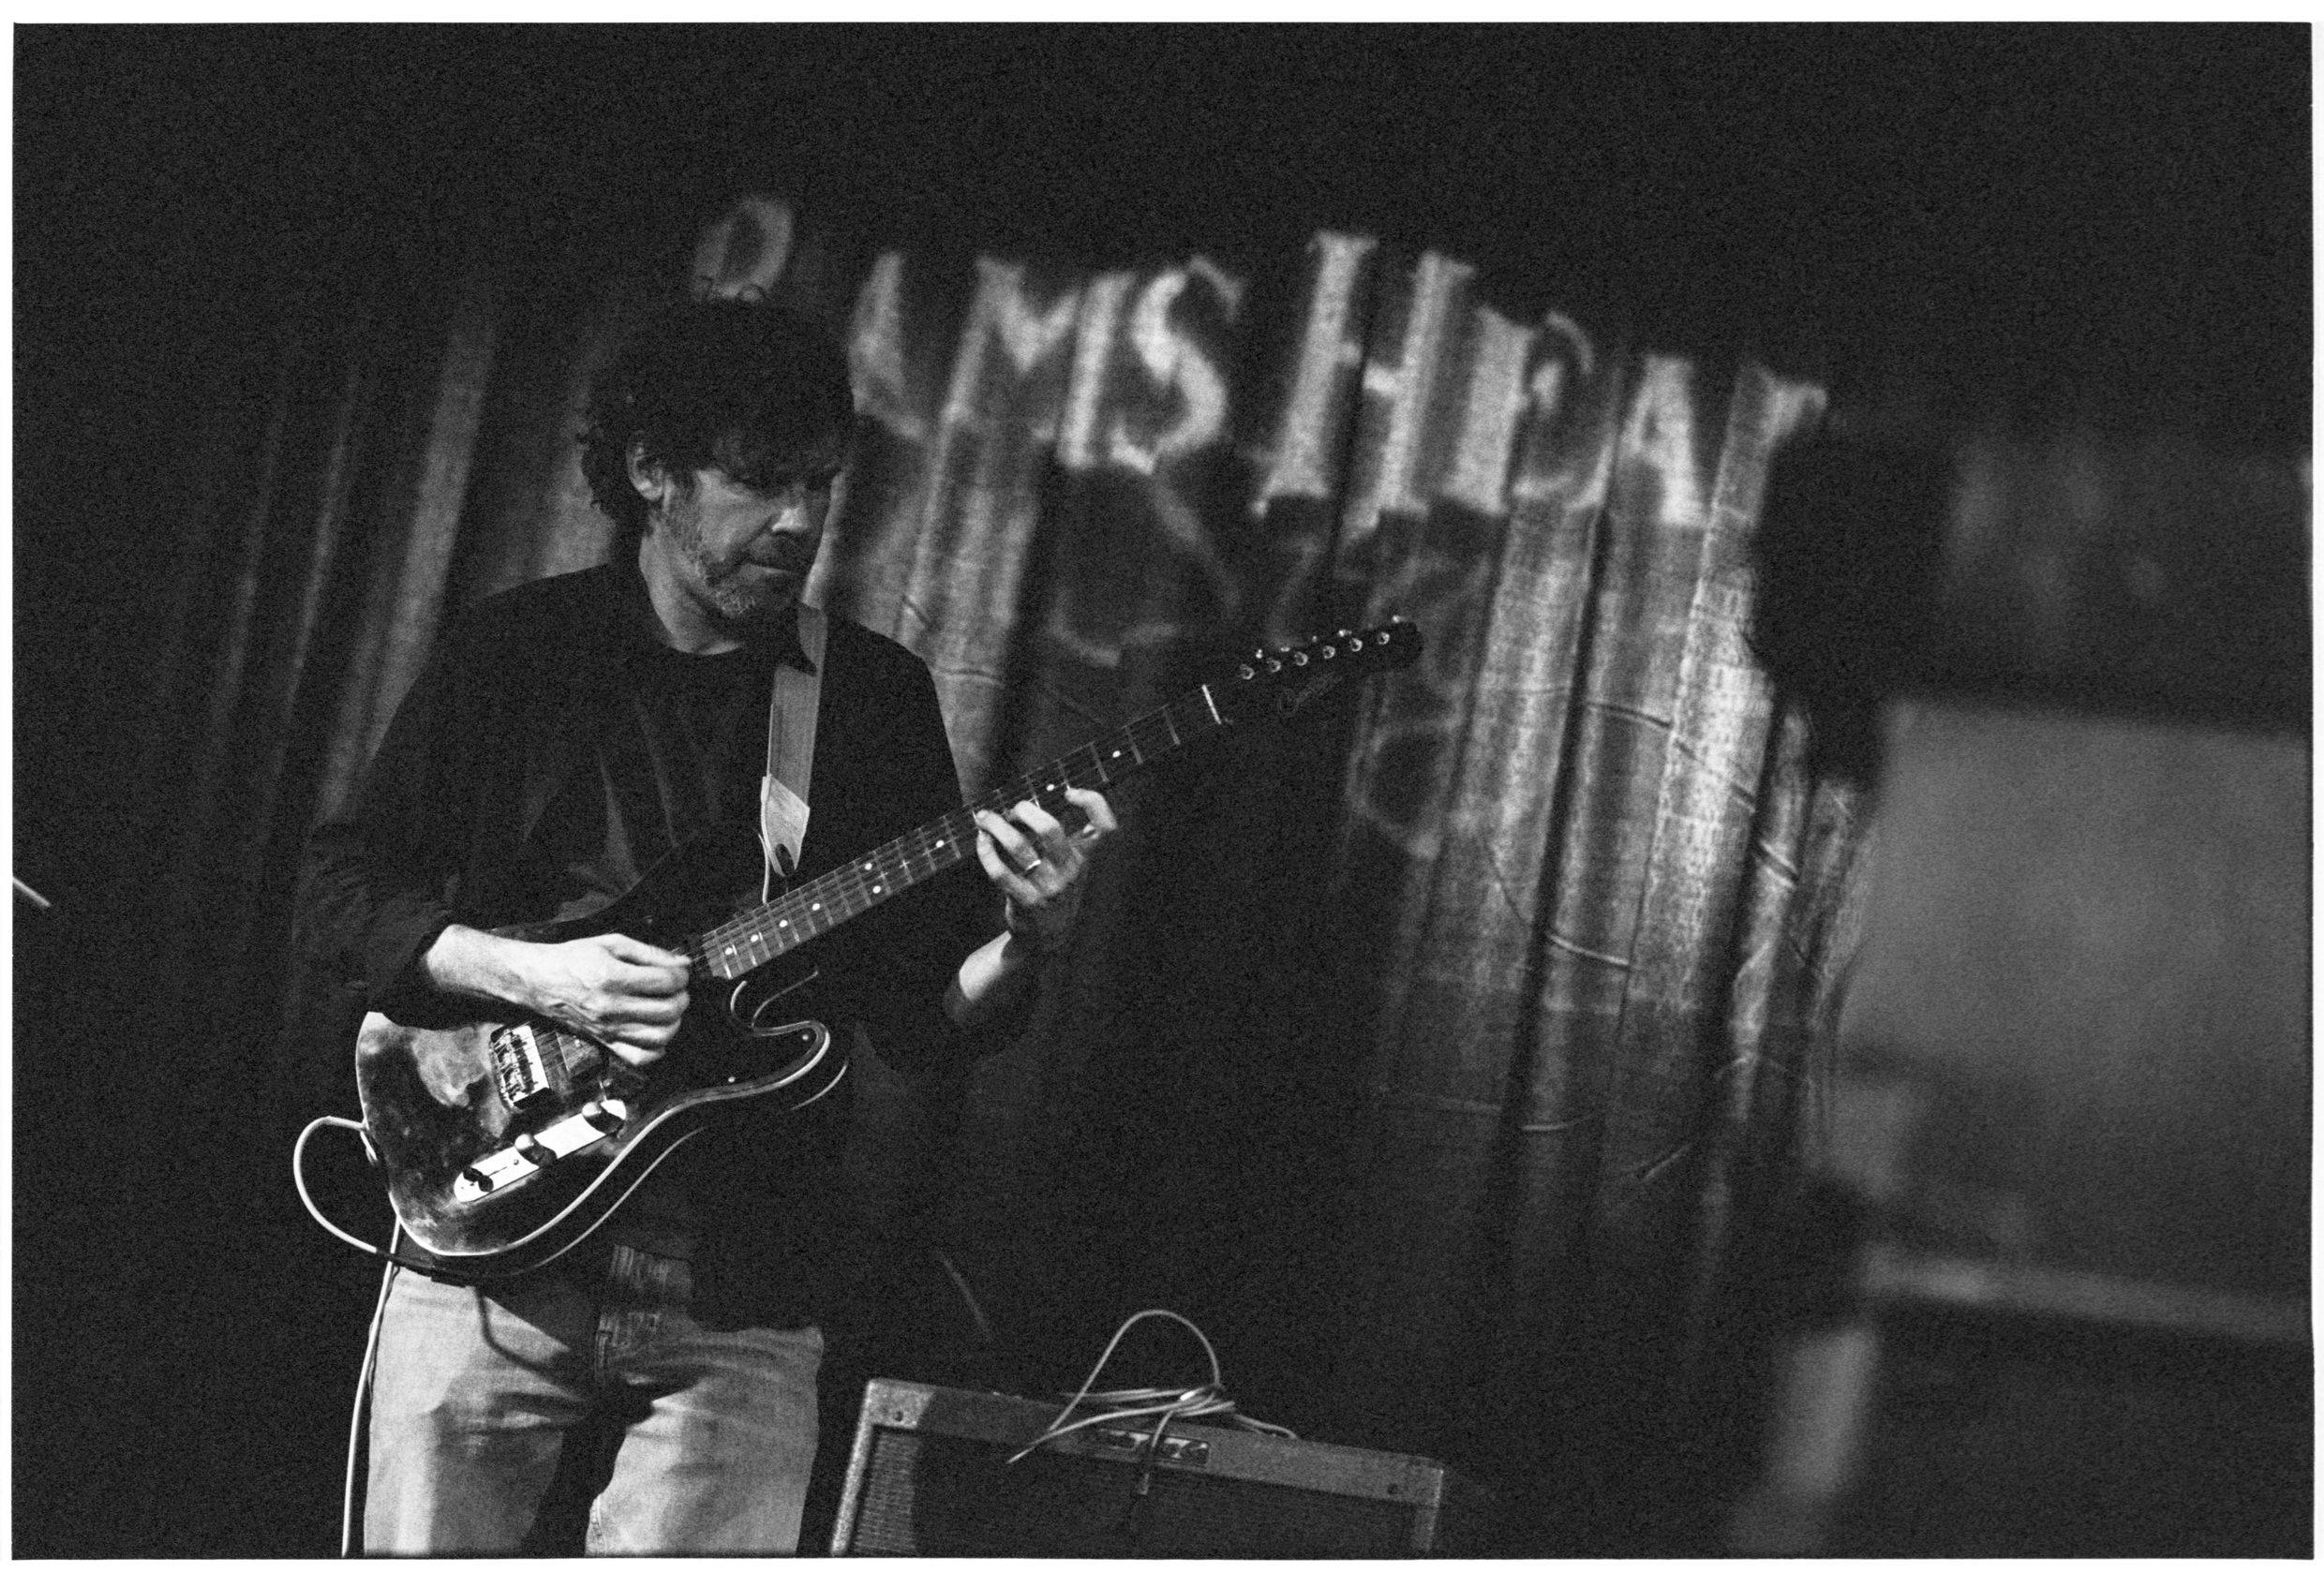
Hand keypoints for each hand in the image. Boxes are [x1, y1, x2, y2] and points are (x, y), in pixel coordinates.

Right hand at [515, 932, 691, 1068]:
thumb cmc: (574, 959)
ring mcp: (608, 1029)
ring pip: (659, 1037)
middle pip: (668, 1010)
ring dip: (674, 1022)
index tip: (679, 971)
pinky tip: (655, 1031)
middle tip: (677, 988)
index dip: (681, 975)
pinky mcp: (604, 1042)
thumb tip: (683, 963)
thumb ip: (651, 953)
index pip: (666, 982)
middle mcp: (611, 1008)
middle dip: (682, 997)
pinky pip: (639, 1058)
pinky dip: (656, 1049)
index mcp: (612, 978)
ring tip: (668, 1007)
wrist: (539, 980)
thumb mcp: (612, 943)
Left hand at [973, 787, 1117, 953]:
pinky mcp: (1025, 901)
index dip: (1092, 802)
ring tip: (985, 818)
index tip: (1068, 792)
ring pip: (1018, 846)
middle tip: (1012, 810)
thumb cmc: (1060, 889)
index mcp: (1087, 858)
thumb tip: (1050, 800)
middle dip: (1024, 810)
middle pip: (1050, 829)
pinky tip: (982, 841)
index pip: (1106, 827)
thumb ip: (1073, 837)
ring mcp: (1048, 888)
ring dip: (996, 826)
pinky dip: (986, 851)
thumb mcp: (1077, 865)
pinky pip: (999, 871)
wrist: (1049, 937)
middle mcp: (1071, 872)